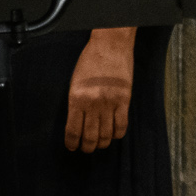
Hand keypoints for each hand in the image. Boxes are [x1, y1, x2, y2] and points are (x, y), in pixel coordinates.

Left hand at [65, 28, 133, 151]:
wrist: (110, 46)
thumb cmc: (90, 60)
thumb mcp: (75, 81)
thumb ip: (76, 101)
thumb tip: (76, 120)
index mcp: (76, 97)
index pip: (73, 128)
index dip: (72, 142)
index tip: (71, 147)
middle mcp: (92, 103)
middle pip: (90, 135)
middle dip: (86, 147)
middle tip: (85, 150)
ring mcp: (110, 103)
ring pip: (106, 134)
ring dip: (101, 143)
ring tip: (98, 145)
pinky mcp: (124, 101)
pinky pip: (121, 125)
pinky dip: (117, 134)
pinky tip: (113, 135)